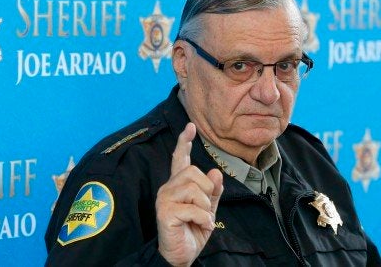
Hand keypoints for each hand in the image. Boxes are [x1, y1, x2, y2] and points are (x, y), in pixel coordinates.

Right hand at [156, 123, 223, 265]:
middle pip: (193, 172)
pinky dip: (203, 219)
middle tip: (206, 208)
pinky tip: (201, 226)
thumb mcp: (208, 210)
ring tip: (203, 219)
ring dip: (206, 207)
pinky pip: (193, 208)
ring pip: (194, 189)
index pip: (179, 159)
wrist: (182, 256)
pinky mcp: (165, 213)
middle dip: (208, 190)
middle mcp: (168, 188)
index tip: (190, 126)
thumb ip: (212, 192)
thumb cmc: (193, 232)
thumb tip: (215, 172)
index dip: (184, 142)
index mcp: (178, 185)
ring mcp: (165, 199)